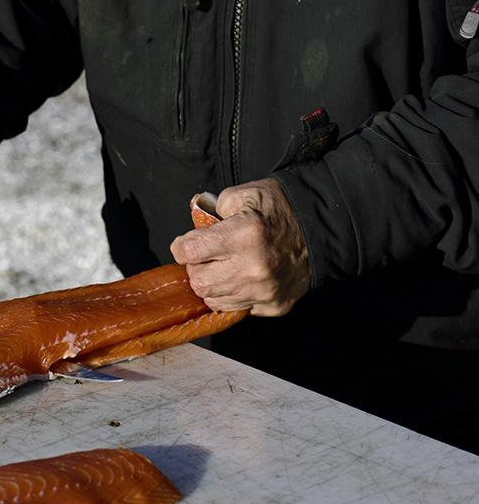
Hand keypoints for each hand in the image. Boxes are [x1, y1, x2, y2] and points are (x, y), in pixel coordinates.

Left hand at [169, 178, 309, 316]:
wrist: (322, 230)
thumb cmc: (279, 209)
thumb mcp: (244, 194)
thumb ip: (212, 209)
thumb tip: (194, 229)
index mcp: (243, 235)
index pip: (189, 252)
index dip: (181, 247)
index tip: (185, 245)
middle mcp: (253, 267)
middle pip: (198, 281)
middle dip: (196, 268)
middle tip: (206, 258)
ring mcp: (265, 290)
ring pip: (214, 299)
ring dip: (213, 284)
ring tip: (224, 268)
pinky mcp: (274, 305)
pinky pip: (237, 308)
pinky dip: (233, 296)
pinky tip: (242, 279)